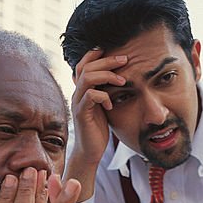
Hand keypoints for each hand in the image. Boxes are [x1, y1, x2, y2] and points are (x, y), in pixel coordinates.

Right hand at [65, 48, 127, 199]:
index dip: (96, 54)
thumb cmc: (99, 129)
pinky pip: (90, 96)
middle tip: (126, 59)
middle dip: (107, 60)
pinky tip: (111, 104)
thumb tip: (121, 76)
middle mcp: (77, 93)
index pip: (84, 64)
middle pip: (87, 66)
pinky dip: (103, 97)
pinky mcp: (81, 114)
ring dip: (107, 75)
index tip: (115, 51)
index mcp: (82, 89)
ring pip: (87, 78)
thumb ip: (107, 91)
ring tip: (122, 81)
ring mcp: (78, 103)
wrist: (90, 151)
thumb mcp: (104, 105)